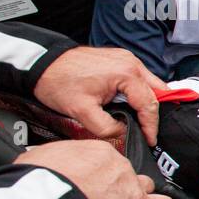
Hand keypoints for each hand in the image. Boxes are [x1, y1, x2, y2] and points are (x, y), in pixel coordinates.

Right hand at [16, 140, 172, 198]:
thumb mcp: (43, 154)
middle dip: (116, 182)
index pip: (108, 159)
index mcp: (97, 149)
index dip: (100, 171)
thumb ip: (56, 156)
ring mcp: (129, 182)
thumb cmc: (41, 176)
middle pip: (125, 172)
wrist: (49, 194)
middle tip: (101, 195)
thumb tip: (47, 159)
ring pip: (143, 185)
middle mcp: (117, 162)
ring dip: (137, 193)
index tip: (93, 179)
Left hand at [34, 46, 166, 146]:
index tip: (150, 140)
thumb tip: (123, 133)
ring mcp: (126, 58)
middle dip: (153, 114)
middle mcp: (130, 62)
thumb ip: (107, 128)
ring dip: (147, 102)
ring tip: (139, 120)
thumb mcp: (81, 112)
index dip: (151, 126)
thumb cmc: (58, 81)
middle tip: (148, 131)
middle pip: (157, 92)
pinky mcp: (120, 59)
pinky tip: (129, 104)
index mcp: (126, 73)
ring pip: (150, 84)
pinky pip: (138, 78)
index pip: (150, 104)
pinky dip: (138, 92)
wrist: (42, 62)